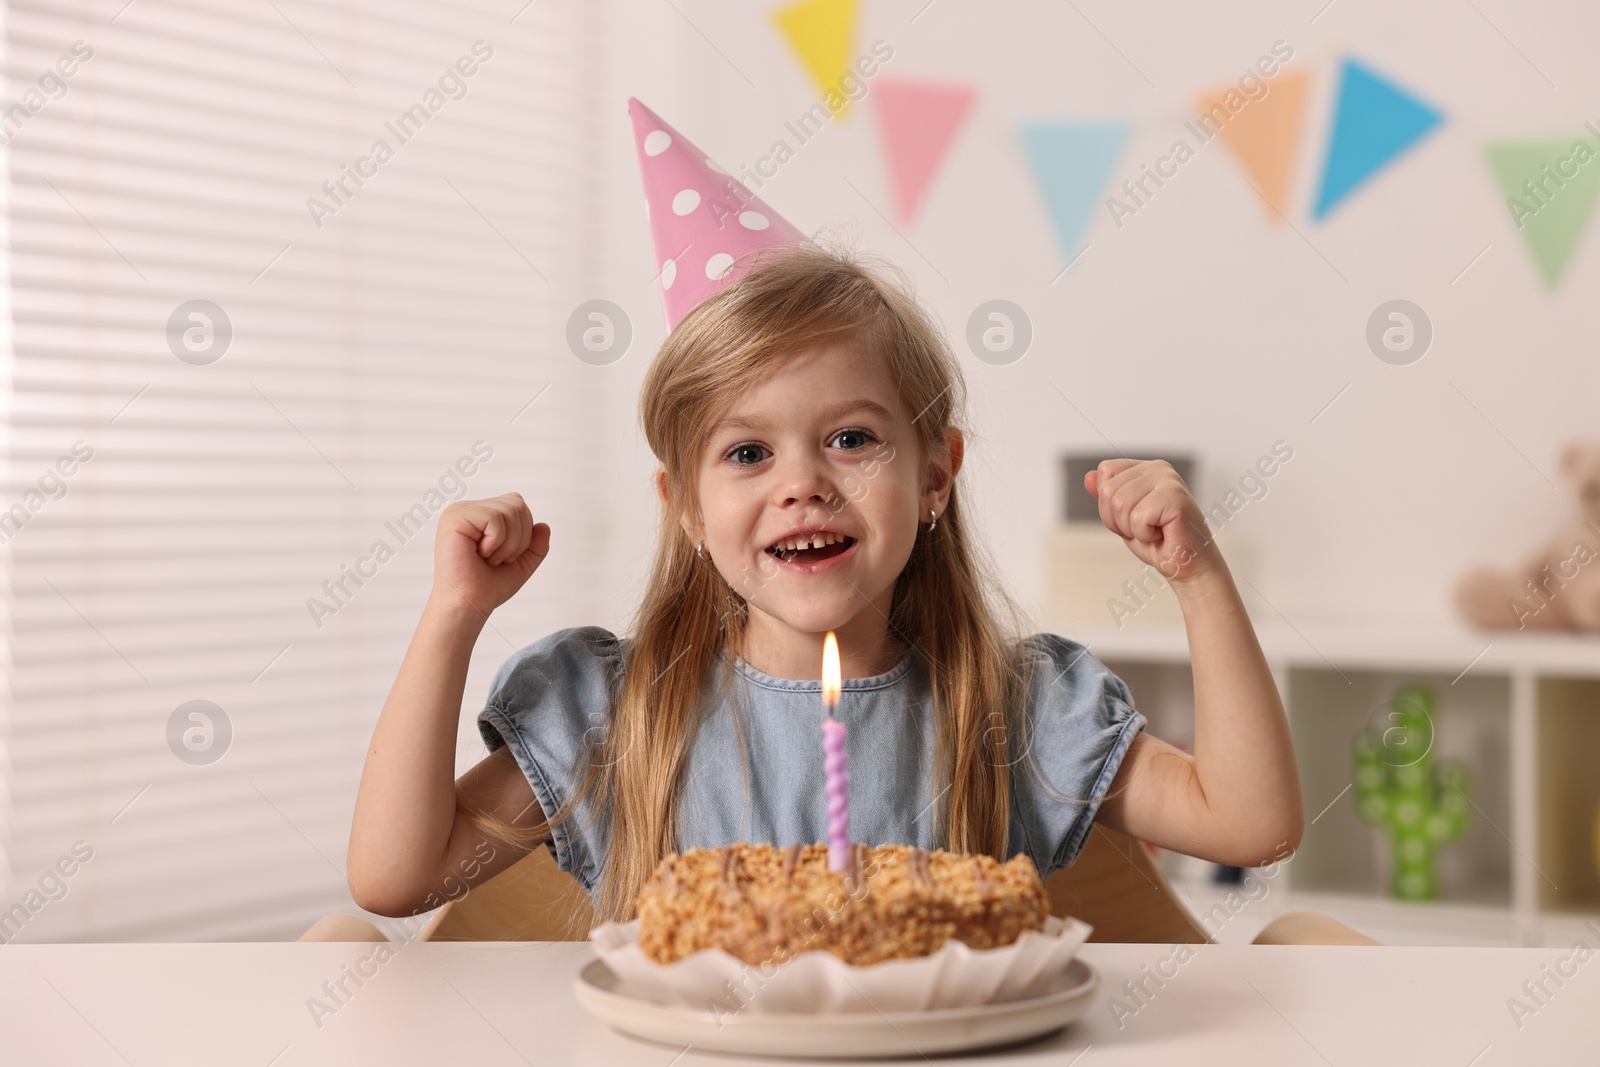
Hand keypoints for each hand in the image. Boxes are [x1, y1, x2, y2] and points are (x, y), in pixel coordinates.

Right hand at [429, 493, 549, 619]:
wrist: (467, 606)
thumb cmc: (486, 587)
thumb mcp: (521, 563)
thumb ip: (536, 545)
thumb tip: (544, 525)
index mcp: (479, 515)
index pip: (517, 504)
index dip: (523, 532)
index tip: (505, 557)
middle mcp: (467, 509)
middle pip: (517, 503)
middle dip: (520, 538)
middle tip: (498, 559)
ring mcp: (459, 512)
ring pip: (510, 510)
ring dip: (509, 543)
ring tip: (490, 558)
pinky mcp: (455, 519)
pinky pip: (495, 518)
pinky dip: (497, 542)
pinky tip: (481, 554)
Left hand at [1084, 459, 1217, 583]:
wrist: (1185, 565)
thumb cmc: (1158, 542)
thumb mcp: (1122, 517)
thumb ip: (1106, 496)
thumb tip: (1088, 477)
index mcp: (1146, 468)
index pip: (1106, 472)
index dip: (1109, 504)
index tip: (1132, 518)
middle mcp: (1158, 468)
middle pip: (1109, 490)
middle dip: (1118, 520)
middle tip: (1144, 529)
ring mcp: (1168, 480)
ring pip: (1120, 504)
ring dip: (1131, 529)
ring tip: (1154, 531)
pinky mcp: (1174, 498)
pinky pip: (1137, 518)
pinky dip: (1144, 534)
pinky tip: (1162, 534)